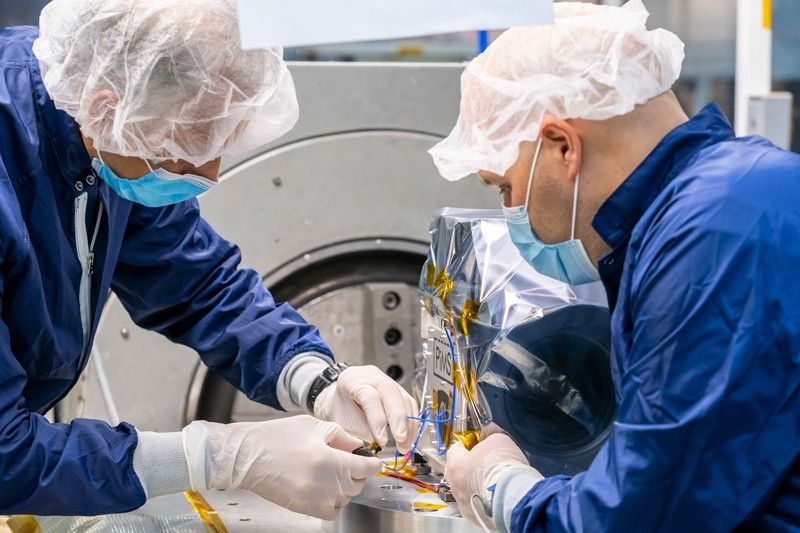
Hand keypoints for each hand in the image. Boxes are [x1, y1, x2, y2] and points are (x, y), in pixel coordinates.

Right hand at [182, 415, 382, 520]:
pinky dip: (333, 502)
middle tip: (351, 462)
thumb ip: (341, 436)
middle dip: (358, 474)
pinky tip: (325, 488)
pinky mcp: (303, 508)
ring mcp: (313, 499)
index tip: (373, 461)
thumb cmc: (276, 437)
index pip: (365, 468)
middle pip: (357, 485)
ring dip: (346, 488)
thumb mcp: (313, 426)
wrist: (247, 456)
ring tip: (334, 473)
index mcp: (328, 460)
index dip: (372, 463)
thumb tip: (358, 445)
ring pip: (345, 499)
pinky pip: (330, 511)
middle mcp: (324, 484)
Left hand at [313, 365, 418, 451]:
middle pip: (391, 392)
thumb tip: (380, 442)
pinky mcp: (398, 390)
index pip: (369, 396)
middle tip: (401, 441)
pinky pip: (409, 403)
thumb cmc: (339, 409)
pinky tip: (409, 437)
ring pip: (404, 398)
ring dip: (408, 424)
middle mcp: (371, 375)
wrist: (340, 399)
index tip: (382, 440)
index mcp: (352, 379)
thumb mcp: (341, 421)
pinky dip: (411, 422)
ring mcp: (387, 380)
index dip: (377, 419)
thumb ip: (359, 430)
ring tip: (406, 445)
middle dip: (399, 419)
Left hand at [445, 433, 535, 527]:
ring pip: (467, 488)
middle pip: (459, 469)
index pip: (455, 448)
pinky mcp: (476, 516)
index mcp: (455, 465)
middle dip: (471, 463)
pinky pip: (477, 502)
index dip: (468, 442)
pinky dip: (484, 496)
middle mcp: (456, 486)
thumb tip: (490, 429)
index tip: (478, 441)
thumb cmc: (504, 469)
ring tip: (494, 477)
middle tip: (487, 458)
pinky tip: (496, 491)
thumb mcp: (499, 439)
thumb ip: (490, 434)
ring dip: (477, 481)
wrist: (516, 497)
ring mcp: (465, 503)